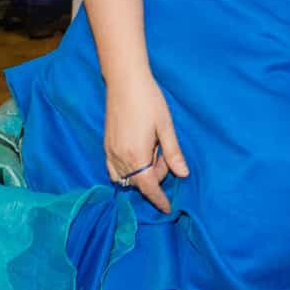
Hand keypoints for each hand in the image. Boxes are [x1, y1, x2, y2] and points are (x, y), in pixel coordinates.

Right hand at [103, 75, 189, 213]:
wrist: (124, 81)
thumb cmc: (149, 101)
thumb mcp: (166, 127)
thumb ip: (173, 153)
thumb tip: (183, 174)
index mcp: (135, 155)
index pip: (148, 187)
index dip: (158, 199)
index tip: (168, 209)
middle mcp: (118, 157)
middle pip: (138, 183)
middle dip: (154, 177)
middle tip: (165, 154)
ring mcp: (109, 151)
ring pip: (124, 178)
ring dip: (141, 174)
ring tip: (154, 152)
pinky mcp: (106, 145)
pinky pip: (114, 169)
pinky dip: (128, 170)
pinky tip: (141, 153)